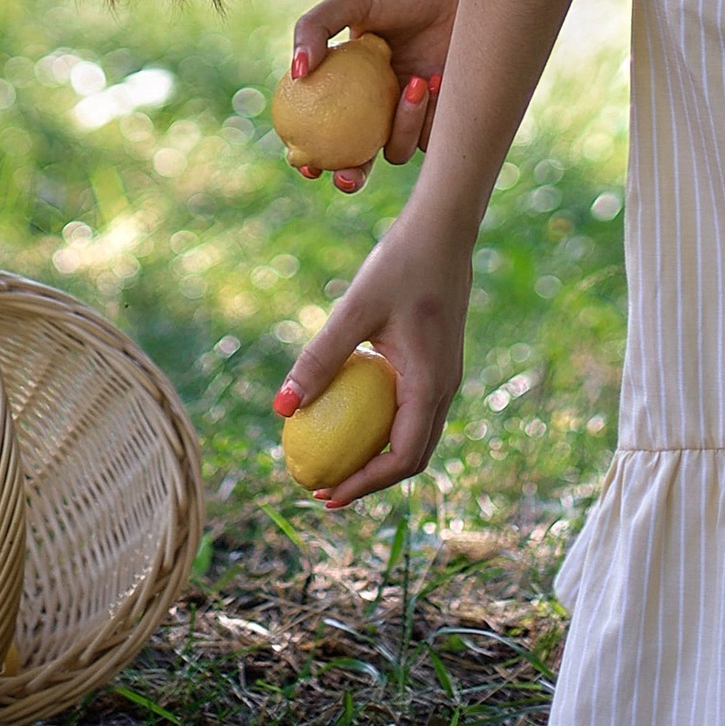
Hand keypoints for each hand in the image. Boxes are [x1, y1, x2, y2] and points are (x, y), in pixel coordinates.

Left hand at [274, 208, 474, 507]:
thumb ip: (319, 358)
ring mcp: (445, 378)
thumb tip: (280, 407)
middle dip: (370, 481)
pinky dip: (384, 429)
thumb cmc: (398, 265)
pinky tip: (349, 415)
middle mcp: (444, 389)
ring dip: (378, 458)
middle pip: (412, 457)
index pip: (402, 459)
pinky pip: (413, 412)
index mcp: (430, 385)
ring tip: (334, 461)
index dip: (365, 485)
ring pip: (416, 437)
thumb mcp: (353, 310)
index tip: (326, 495)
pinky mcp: (438, 364)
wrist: (442, 231)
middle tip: (323, 488)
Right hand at [285, 0, 463, 190]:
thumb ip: (314, 29)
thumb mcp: (351, 1)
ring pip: (398, 149)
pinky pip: (433, 137)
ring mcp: (410, 113)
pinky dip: (432, 115)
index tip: (307, 164)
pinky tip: (438, 78)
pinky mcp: (444, 114)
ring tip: (417, 82)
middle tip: (347, 176)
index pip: (321, 130)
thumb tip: (295, 75)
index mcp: (347, 85)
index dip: (312, 156)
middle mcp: (376, 105)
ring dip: (403, 127)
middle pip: (357, 159)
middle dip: (350, 179)